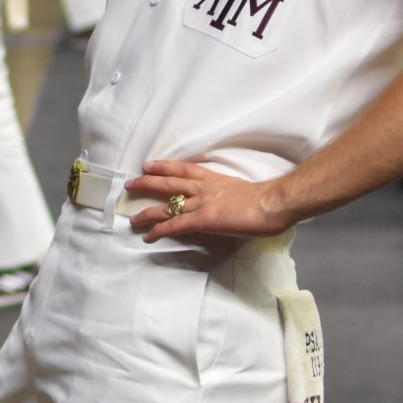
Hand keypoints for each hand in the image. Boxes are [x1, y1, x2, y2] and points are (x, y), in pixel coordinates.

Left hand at [127, 160, 286, 243]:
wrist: (271, 203)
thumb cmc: (266, 200)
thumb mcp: (243, 192)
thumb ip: (230, 196)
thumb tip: (228, 204)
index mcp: (215, 180)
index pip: (184, 169)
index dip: (165, 167)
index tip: (150, 165)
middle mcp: (204, 188)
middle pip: (169, 182)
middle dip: (147, 182)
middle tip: (131, 183)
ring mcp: (201, 204)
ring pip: (167, 205)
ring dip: (147, 212)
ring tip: (132, 218)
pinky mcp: (202, 220)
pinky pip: (174, 226)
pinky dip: (159, 230)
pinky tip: (148, 236)